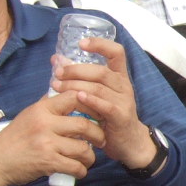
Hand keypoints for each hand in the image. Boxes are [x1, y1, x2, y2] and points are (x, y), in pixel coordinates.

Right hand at [0, 90, 104, 185]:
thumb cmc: (13, 139)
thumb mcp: (28, 115)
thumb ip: (47, 106)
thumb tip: (66, 94)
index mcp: (41, 109)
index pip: (74, 98)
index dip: (91, 105)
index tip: (97, 114)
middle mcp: (45, 123)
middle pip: (84, 124)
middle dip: (98, 134)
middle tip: (100, 140)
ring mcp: (46, 143)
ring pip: (83, 148)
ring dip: (90, 156)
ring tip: (88, 158)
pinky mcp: (48, 162)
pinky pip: (75, 166)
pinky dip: (81, 170)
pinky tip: (78, 170)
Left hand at [51, 37, 157, 170]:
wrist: (129, 142)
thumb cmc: (109, 116)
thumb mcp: (97, 94)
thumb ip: (80, 77)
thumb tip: (56, 59)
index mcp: (119, 76)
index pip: (116, 52)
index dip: (100, 44)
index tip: (81, 43)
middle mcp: (124, 85)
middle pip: (100, 71)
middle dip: (76, 70)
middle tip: (57, 72)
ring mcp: (124, 101)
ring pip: (99, 87)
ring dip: (75, 85)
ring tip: (57, 86)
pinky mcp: (121, 116)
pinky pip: (105, 105)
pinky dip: (91, 100)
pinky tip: (78, 97)